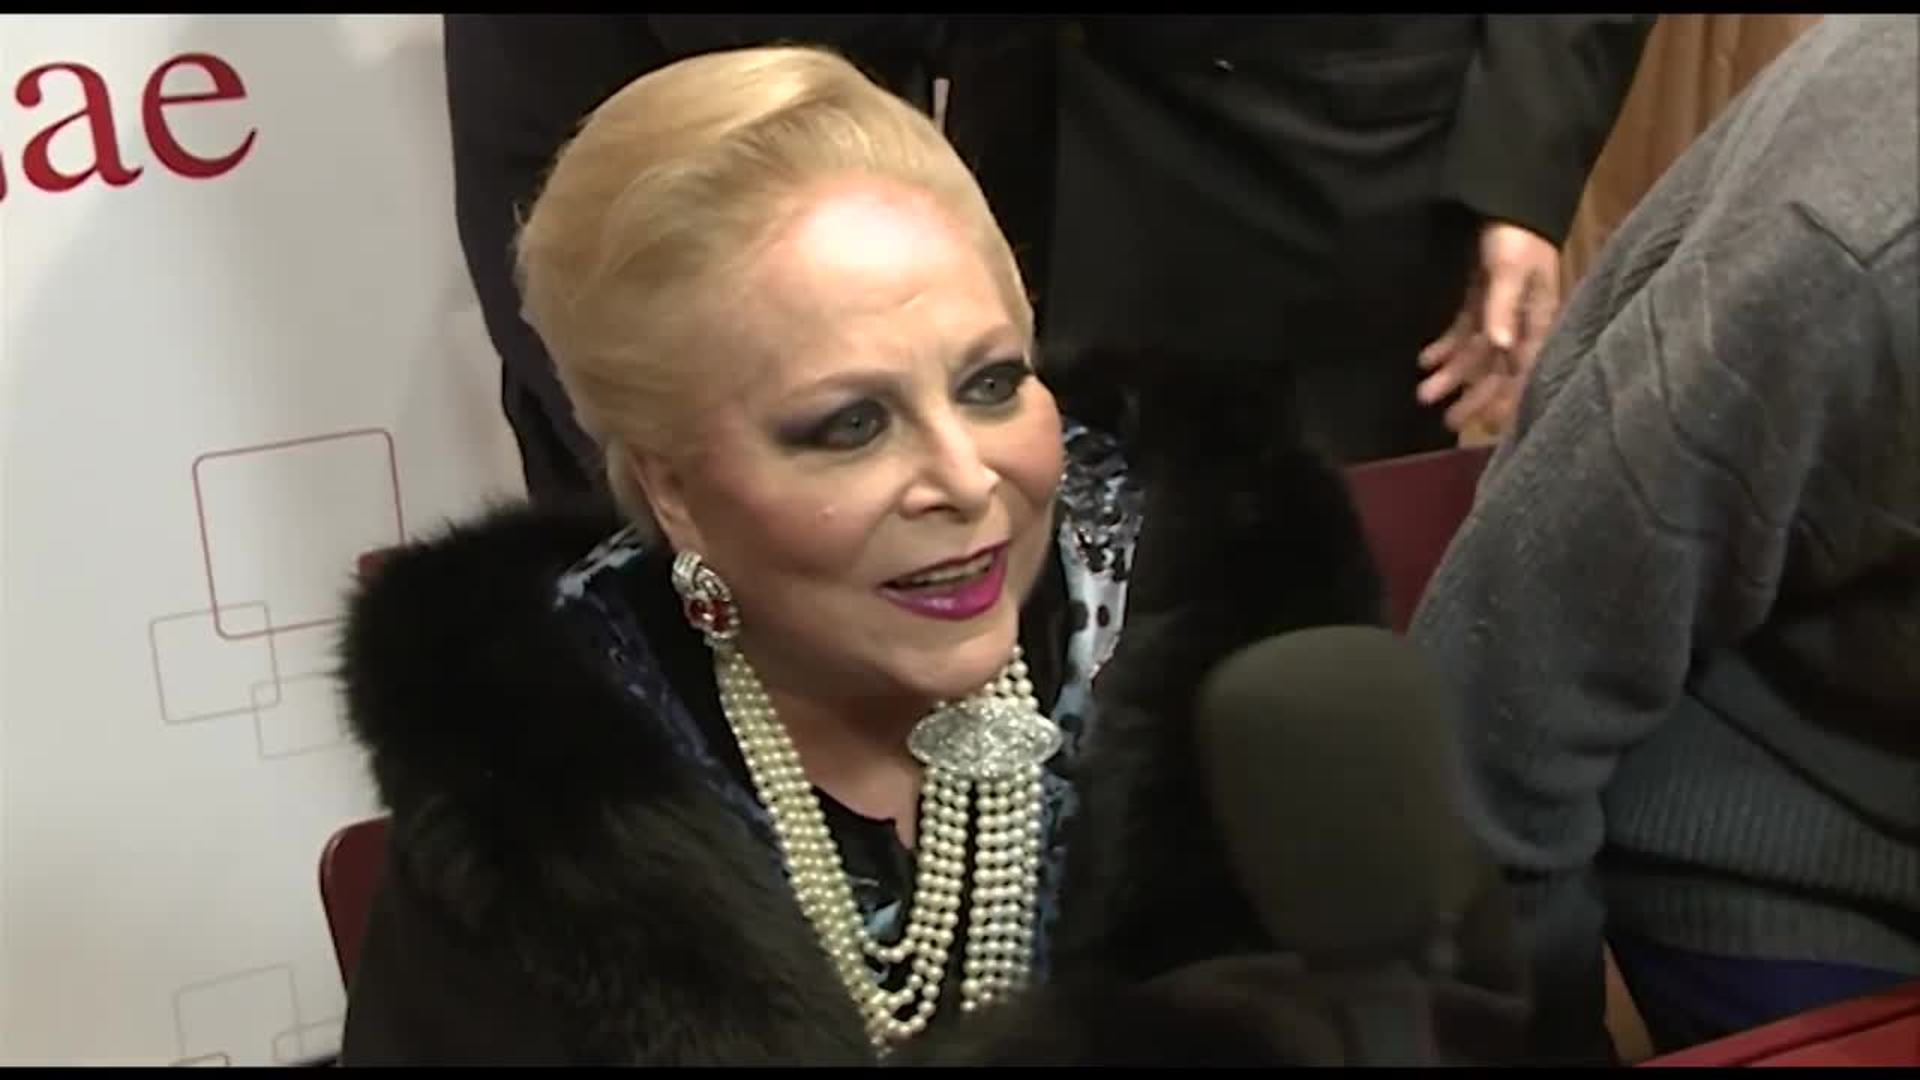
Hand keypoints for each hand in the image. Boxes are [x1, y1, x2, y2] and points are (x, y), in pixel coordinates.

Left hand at [1417, 221, 1561, 433]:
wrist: (1509, 197)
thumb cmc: (1517, 232)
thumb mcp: (1511, 269)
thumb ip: (1504, 307)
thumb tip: (1500, 348)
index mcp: (1537, 320)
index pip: (1522, 371)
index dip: (1505, 399)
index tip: (1485, 426)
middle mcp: (1521, 323)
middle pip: (1497, 369)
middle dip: (1473, 396)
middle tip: (1446, 421)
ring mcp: (1500, 312)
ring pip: (1477, 355)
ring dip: (1452, 375)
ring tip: (1424, 393)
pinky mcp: (1482, 299)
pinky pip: (1464, 332)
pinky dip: (1445, 348)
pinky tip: (1425, 360)